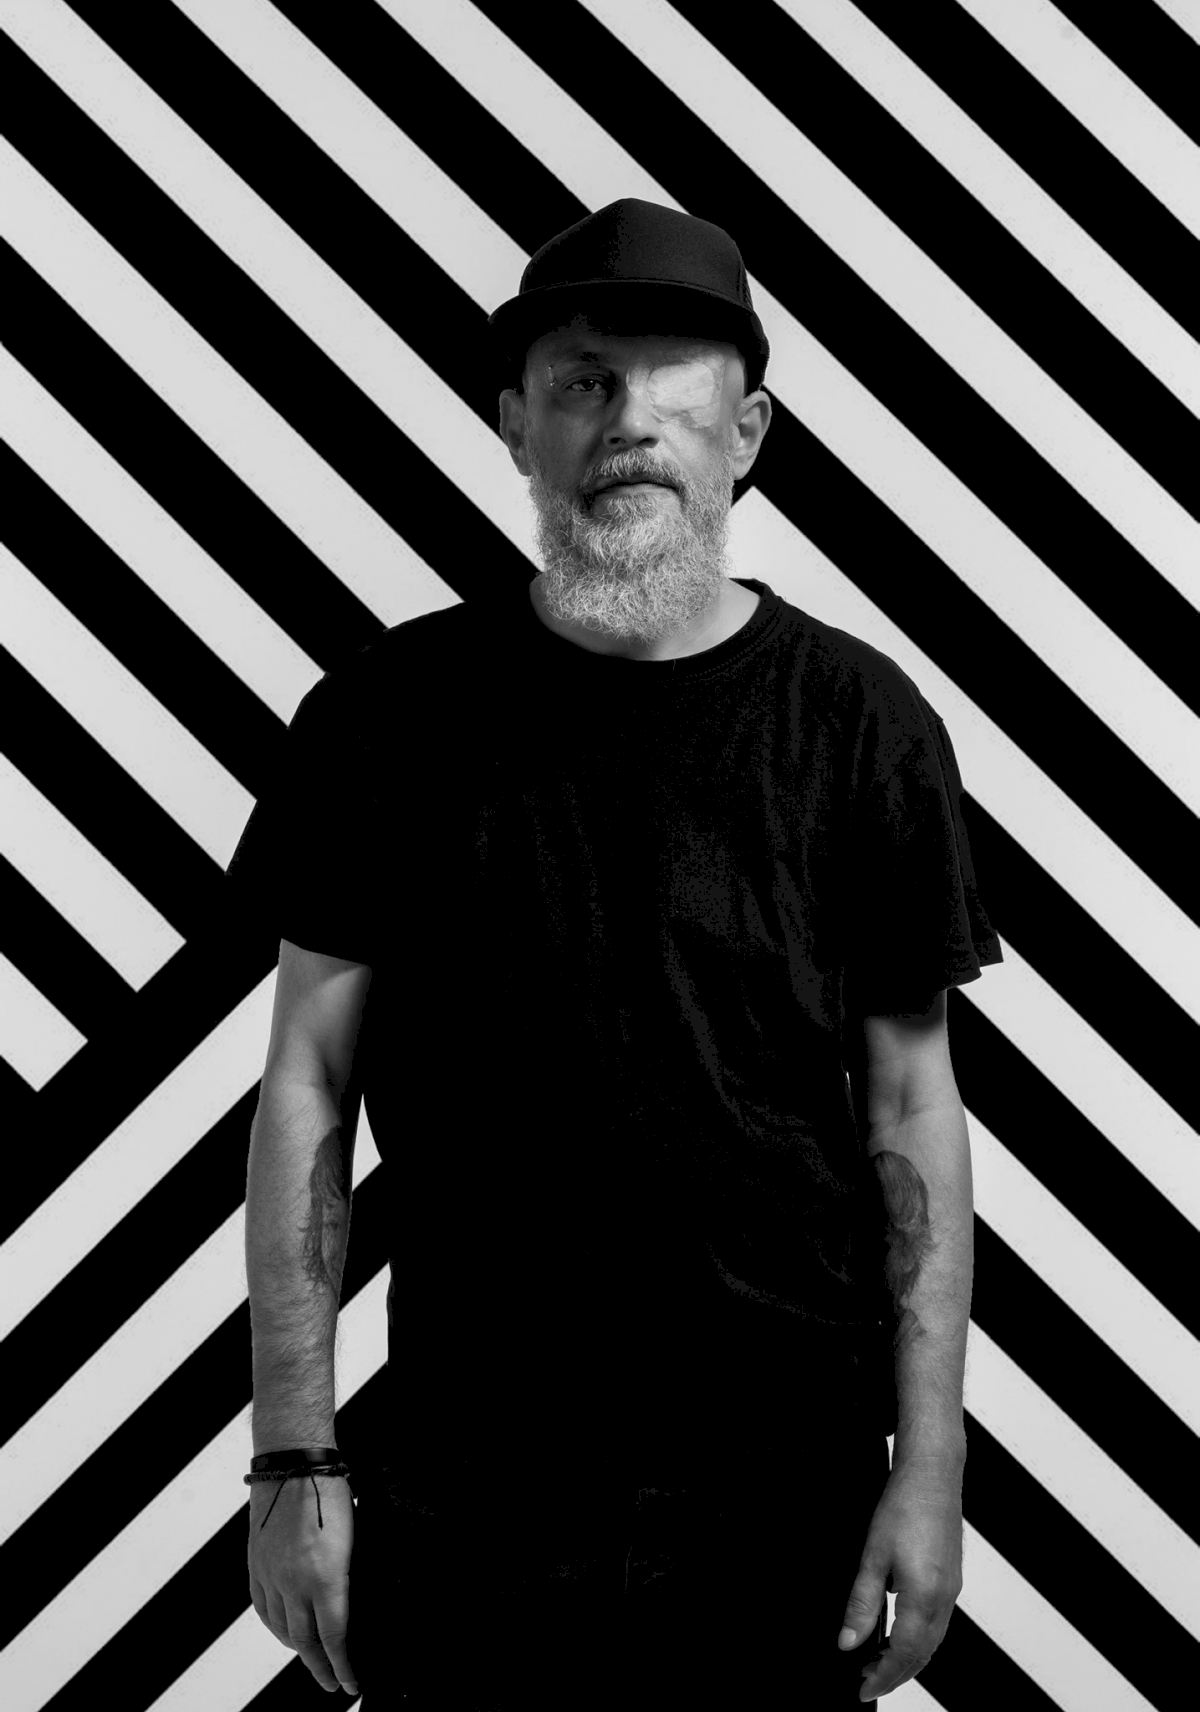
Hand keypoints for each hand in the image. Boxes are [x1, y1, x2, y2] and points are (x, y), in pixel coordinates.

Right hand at [248, 1472, 359, 1694]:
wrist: (293, 1466)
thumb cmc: (332, 1495)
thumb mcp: (354, 1540)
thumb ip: (348, 1578)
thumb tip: (351, 1606)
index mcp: (327, 1577)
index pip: (335, 1637)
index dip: (344, 1665)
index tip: (351, 1684)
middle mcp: (295, 1583)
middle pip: (306, 1642)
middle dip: (322, 1667)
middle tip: (333, 1683)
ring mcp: (272, 1576)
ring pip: (283, 1629)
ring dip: (299, 1649)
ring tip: (312, 1660)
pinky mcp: (256, 1566)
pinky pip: (264, 1609)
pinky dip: (276, 1627)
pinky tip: (285, 1633)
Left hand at [836, 1455, 963, 1701]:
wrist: (933, 1474)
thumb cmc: (904, 1506)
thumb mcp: (872, 1556)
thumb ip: (862, 1604)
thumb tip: (848, 1642)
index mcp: (923, 1597)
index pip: (904, 1655)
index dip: (883, 1678)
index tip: (863, 1691)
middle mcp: (944, 1599)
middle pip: (922, 1655)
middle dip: (896, 1675)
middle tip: (868, 1682)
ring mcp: (952, 1590)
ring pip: (933, 1641)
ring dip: (909, 1659)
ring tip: (879, 1663)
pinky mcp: (952, 1579)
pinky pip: (939, 1623)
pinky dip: (920, 1639)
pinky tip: (902, 1634)